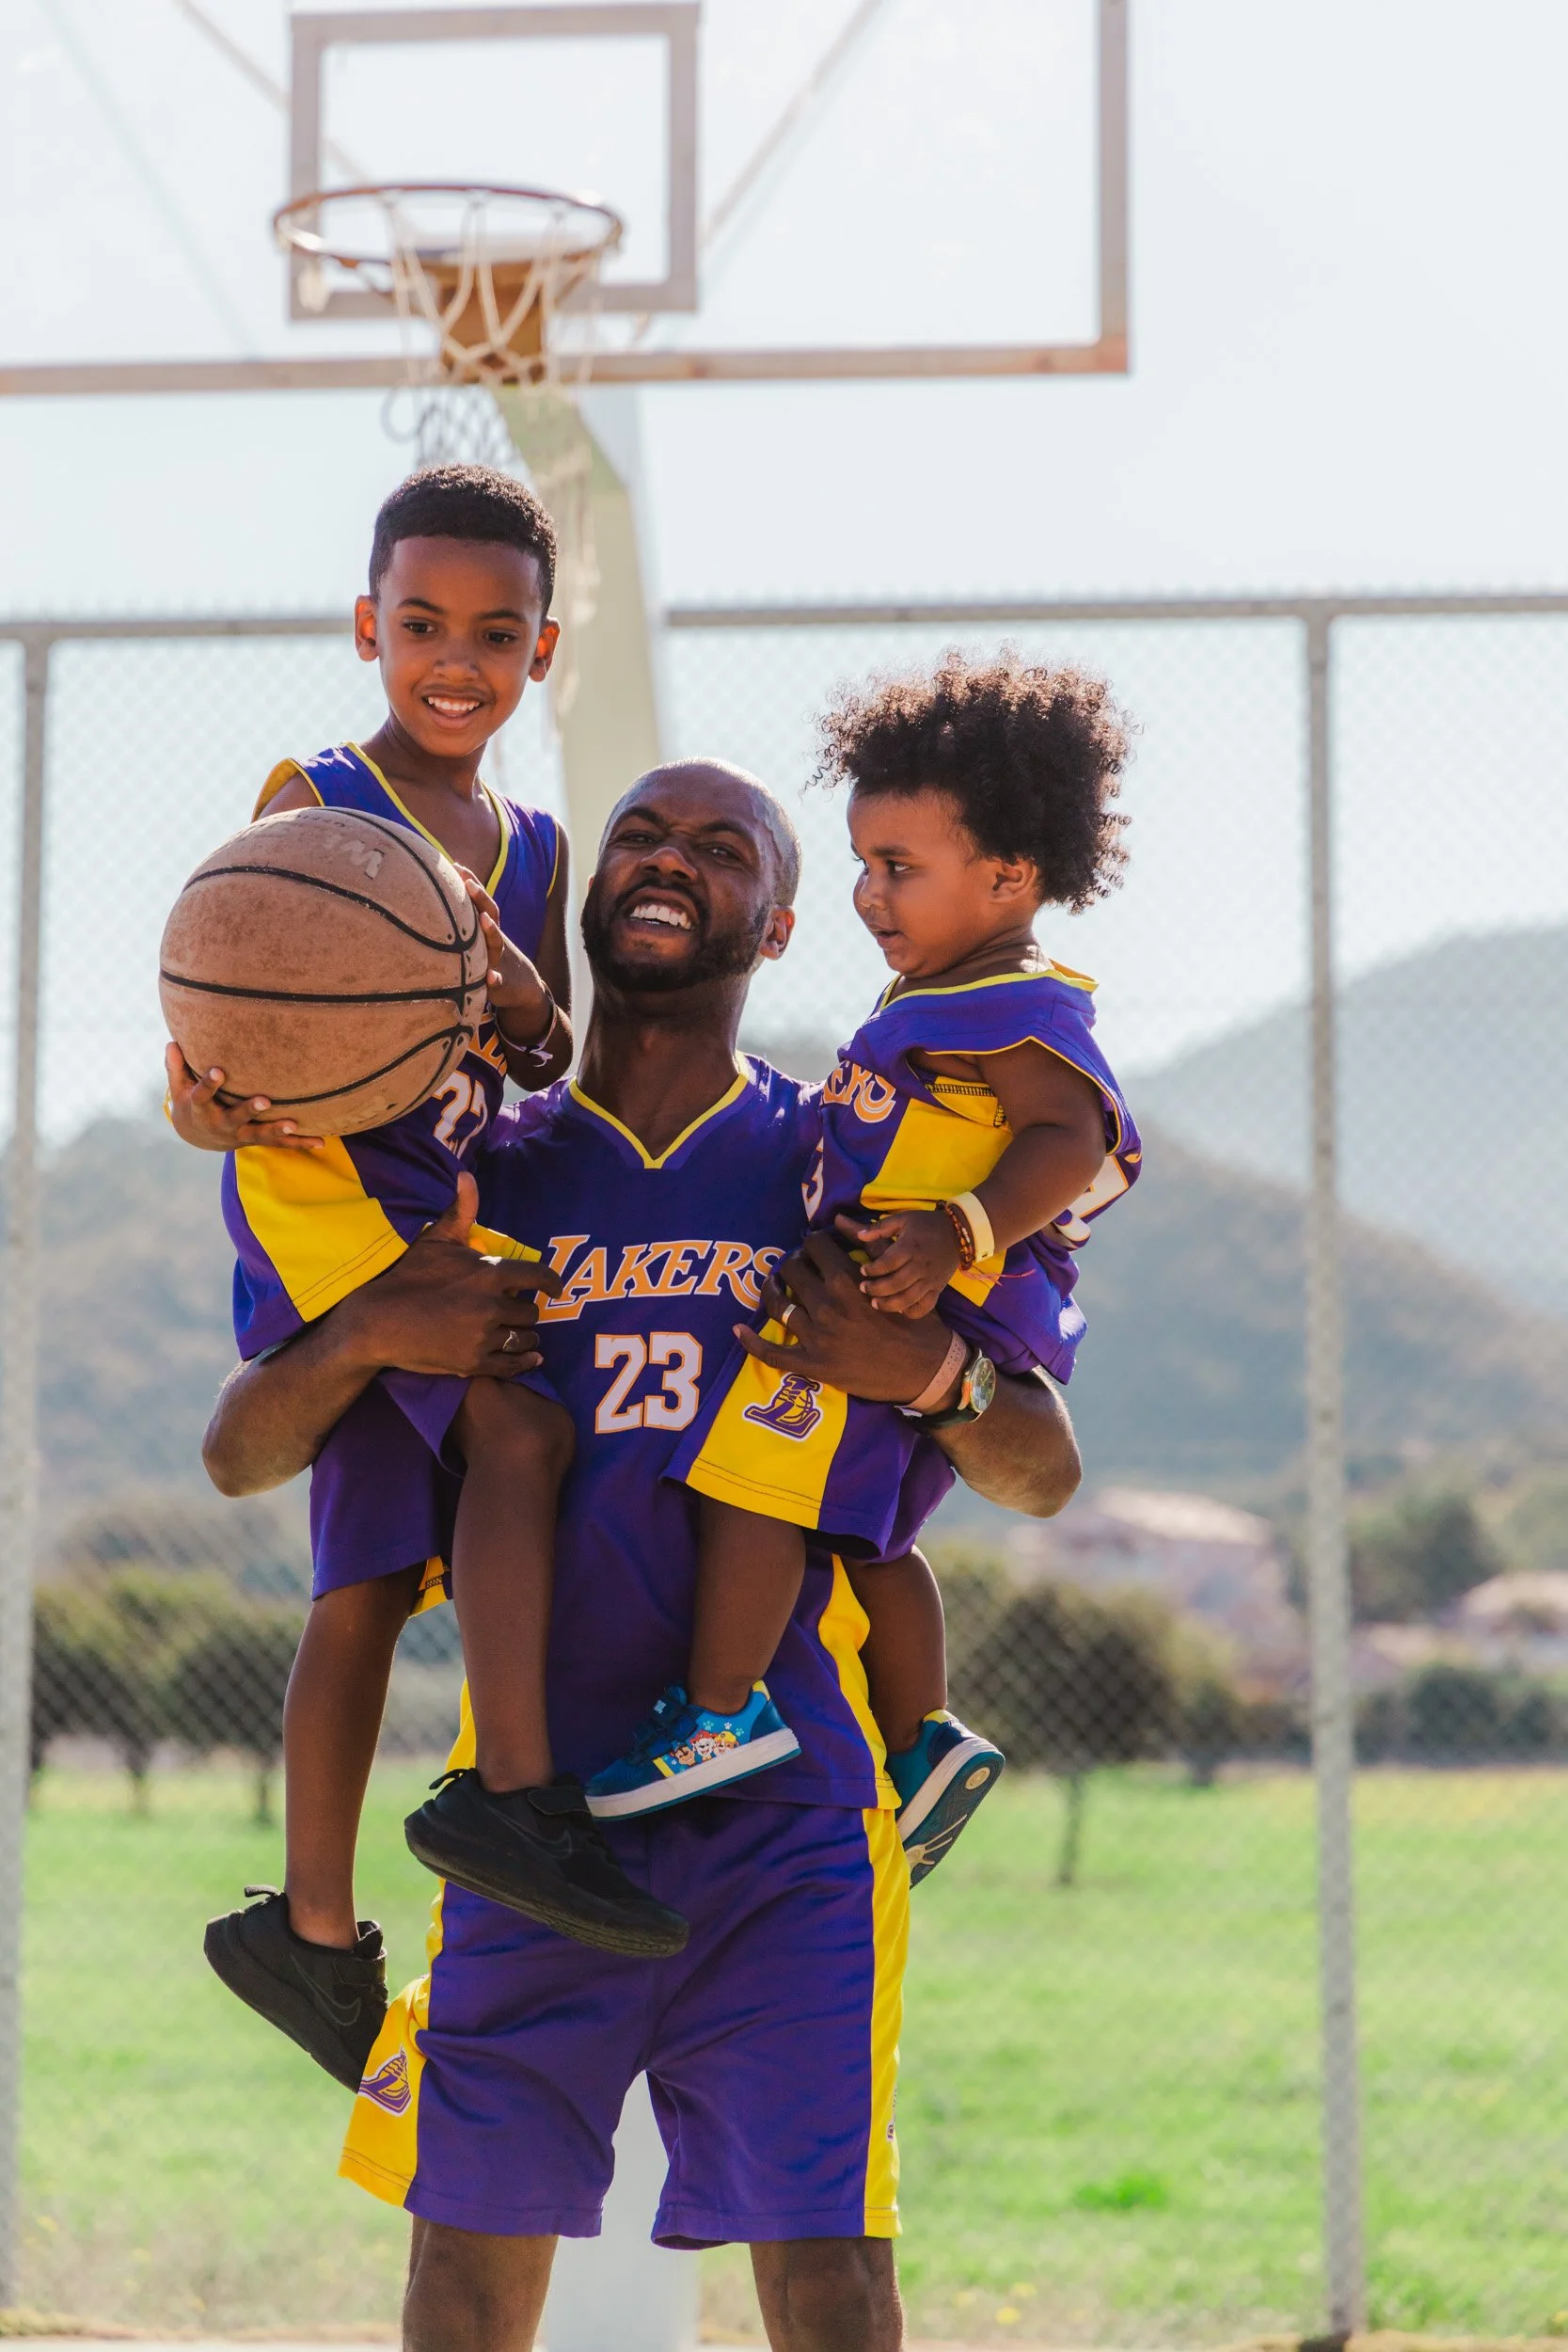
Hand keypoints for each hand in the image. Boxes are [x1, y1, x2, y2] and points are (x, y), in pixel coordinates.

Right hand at [163, 1042, 323, 1151]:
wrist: (197, 1136)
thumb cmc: (190, 1102)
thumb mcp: (179, 1086)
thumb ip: (176, 1066)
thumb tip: (172, 1042)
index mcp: (201, 1108)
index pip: (203, 1095)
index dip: (210, 1083)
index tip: (218, 1070)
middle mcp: (222, 1124)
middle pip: (236, 1117)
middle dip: (250, 1109)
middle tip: (265, 1100)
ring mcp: (240, 1134)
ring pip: (260, 1134)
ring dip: (277, 1130)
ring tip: (293, 1124)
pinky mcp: (255, 1139)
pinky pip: (278, 1143)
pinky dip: (298, 1143)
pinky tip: (320, 1142)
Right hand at [337, 1172, 562, 1379]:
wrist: (378, 1321)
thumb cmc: (408, 1276)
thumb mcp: (435, 1239)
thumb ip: (460, 1210)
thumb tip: (467, 1175)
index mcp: (489, 1272)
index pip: (538, 1276)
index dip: (552, 1282)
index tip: (556, 1289)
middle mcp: (493, 1305)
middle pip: (530, 1312)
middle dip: (525, 1311)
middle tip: (517, 1312)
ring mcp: (484, 1336)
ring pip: (524, 1338)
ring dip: (526, 1336)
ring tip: (521, 1335)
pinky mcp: (474, 1362)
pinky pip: (512, 1364)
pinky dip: (525, 1362)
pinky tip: (531, 1359)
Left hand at [458, 868, 550, 1043]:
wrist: (523, 986)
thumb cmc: (492, 958)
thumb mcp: (480, 939)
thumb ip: (466, 920)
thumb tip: (439, 900)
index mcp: (488, 928)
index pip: (480, 900)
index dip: (470, 882)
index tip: (456, 864)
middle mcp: (495, 939)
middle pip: (491, 914)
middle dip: (481, 898)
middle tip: (469, 884)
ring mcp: (500, 959)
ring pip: (497, 944)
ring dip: (491, 931)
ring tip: (484, 919)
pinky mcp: (500, 982)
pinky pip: (498, 981)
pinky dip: (495, 979)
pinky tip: (492, 978)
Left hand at [735, 1232, 957, 1405]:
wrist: (926, 1370)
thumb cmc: (916, 1322)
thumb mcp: (899, 1280)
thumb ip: (873, 1249)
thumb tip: (847, 1221)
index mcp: (847, 1281)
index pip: (816, 1247)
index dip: (813, 1243)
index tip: (815, 1248)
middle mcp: (826, 1305)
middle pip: (793, 1270)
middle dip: (794, 1263)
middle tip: (798, 1266)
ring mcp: (816, 1336)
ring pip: (778, 1305)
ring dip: (771, 1290)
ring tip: (773, 1285)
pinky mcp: (812, 1364)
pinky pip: (772, 1353)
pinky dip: (751, 1341)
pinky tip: (739, 1329)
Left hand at [836, 1207, 959, 1317]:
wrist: (960, 1233)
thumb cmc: (927, 1224)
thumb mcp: (903, 1218)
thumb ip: (880, 1227)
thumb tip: (860, 1235)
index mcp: (910, 1247)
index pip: (887, 1263)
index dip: (872, 1270)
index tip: (863, 1270)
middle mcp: (920, 1266)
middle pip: (895, 1284)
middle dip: (876, 1289)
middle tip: (864, 1288)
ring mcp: (930, 1279)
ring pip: (908, 1298)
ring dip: (889, 1304)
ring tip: (875, 1303)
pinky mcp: (938, 1288)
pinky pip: (926, 1306)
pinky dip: (912, 1312)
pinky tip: (900, 1310)